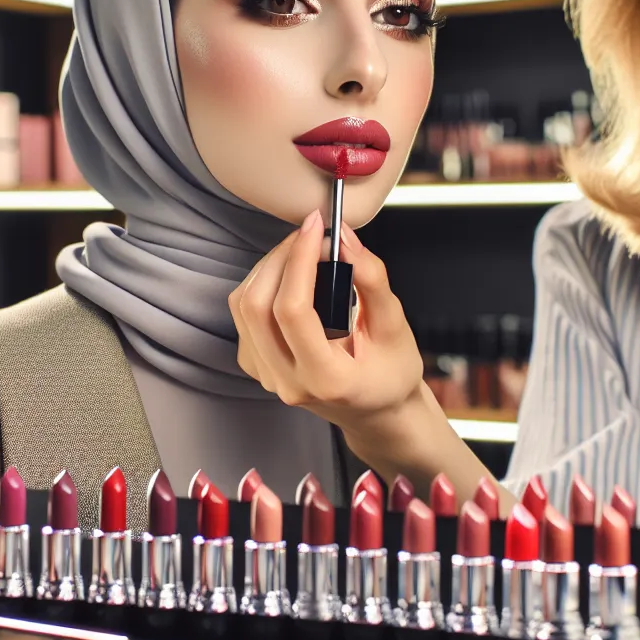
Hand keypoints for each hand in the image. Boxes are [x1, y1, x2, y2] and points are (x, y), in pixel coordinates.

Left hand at [229, 209, 424, 431]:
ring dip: (268, 268)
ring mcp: (267, 378)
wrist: (376, 411)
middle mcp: (288, 383)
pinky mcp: (256, 367)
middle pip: (257, 306)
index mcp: (326, 379)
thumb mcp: (396, 327)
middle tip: (309, 234)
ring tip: (302, 251)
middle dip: (280, 257)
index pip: (292, 311)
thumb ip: (372, 280)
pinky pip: (243, 317)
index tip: (317, 228)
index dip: (299, 259)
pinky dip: (263, 286)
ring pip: (243, 308)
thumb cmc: (391, 372)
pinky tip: (291, 279)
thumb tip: (343, 237)